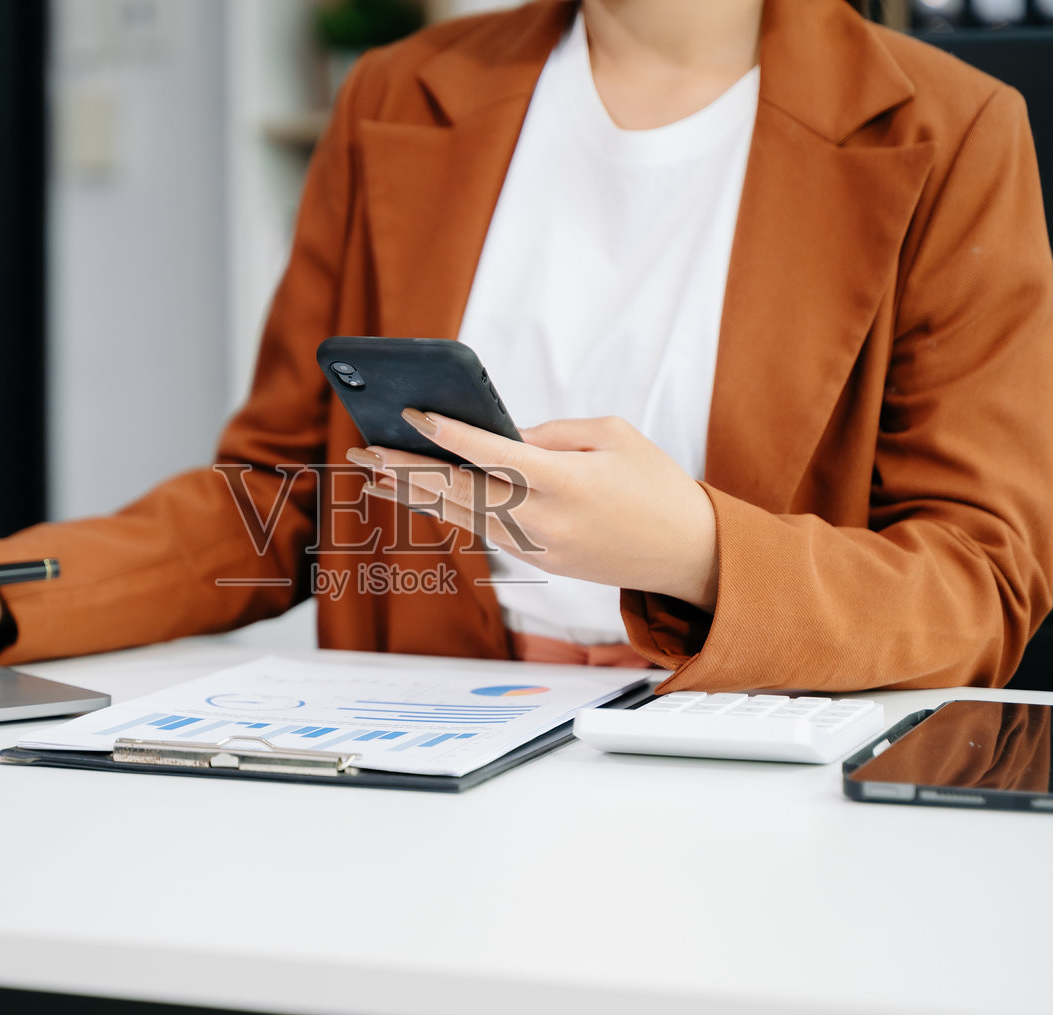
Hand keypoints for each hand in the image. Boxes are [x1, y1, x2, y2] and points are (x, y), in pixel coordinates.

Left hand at [349, 410, 718, 610]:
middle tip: (366, 447)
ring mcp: (538, 548)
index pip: (494, 455)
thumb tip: (501, 439)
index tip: (414, 414)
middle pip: (461, 492)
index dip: (450, 434)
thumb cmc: (654, 482)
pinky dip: (448, 509)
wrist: (687, 552)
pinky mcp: (538, 562)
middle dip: (409, 469)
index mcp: (566, 483)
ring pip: (462, 516)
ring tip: (373, 471)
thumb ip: (552, 433)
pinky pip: (484, 529)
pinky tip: (418, 494)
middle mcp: (544, 521)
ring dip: (415, 493)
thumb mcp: (612, 434)